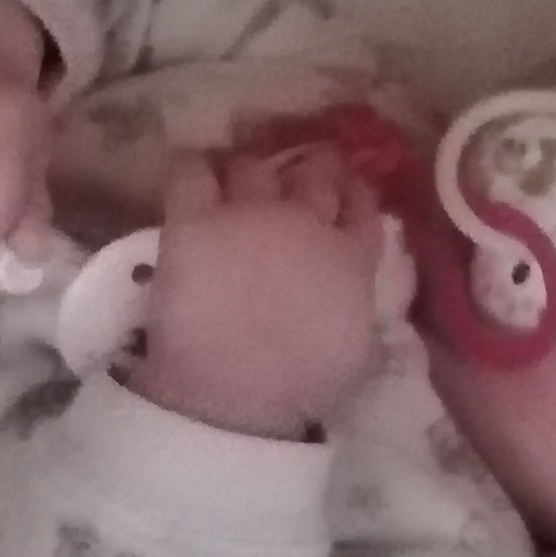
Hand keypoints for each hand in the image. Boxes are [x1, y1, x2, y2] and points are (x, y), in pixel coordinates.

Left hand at [126, 145, 387, 439]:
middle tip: (298, 176)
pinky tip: (195, 175)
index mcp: (350, 258)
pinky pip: (193, 172)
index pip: (362, 207)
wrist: (236, 389)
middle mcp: (306, 221)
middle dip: (312, 168)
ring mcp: (250, 213)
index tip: (344, 192)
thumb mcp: (357, 355)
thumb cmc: (303, 385)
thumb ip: (360, 314)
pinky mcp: (196, 220)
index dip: (353, 193)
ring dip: (252, 170)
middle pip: (315, 172)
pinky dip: (196, 168)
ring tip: (241, 180)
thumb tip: (358, 307)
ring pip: (255, 166)